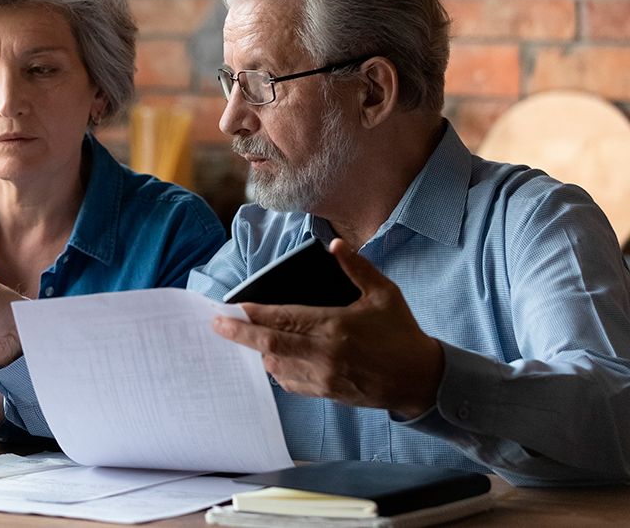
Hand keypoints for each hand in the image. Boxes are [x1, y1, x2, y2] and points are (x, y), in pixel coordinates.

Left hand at [212, 238, 444, 418]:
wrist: (421, 380)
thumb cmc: (401, 333)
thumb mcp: (384, 294)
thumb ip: (357, 268)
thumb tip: (335, 244)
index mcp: (334, 326)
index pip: (284, 319)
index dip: (254, 314)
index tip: (232, 308)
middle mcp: (324, 354)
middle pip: (269, 345)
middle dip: (239, 334)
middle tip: (216, 325)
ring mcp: (323, 377)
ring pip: (275, 366)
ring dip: (257, 352)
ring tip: (243, 338)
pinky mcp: (326, 393)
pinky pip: (289, 383)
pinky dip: (275, 370)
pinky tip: (270, 358)